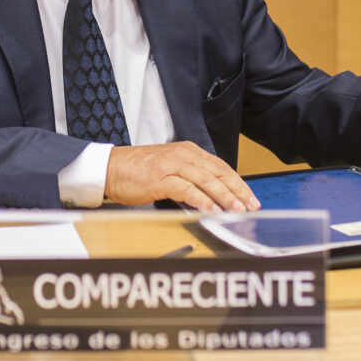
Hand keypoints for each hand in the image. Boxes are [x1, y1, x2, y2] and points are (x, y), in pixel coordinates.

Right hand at [105, 142, 259, 212]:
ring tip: (236, 209)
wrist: (109, 168)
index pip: (220, 167)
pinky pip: (186, 188)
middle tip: (251, 205)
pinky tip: (211, 209)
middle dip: (237, 190)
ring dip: (224, 196)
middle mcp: (183, 154)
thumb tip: (213, 196)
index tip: (250, 197)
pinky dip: (200, 199)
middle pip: (218, 172)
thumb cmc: (137, 171)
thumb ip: (191, 178)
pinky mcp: (160, 178)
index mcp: (188, 151)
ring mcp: (172, 165)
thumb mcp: (170, 169)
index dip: (238, 183)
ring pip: (206, 180)